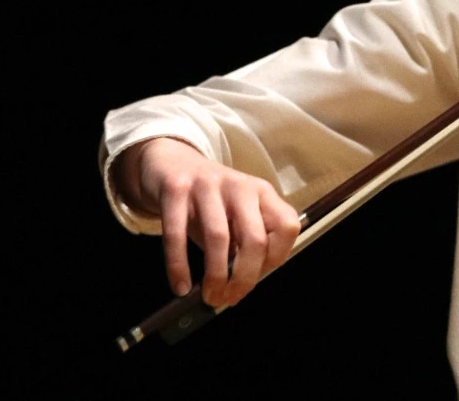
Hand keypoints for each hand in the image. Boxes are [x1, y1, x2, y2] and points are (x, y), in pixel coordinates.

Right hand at [114, 137, 299, 307]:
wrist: (171, 161)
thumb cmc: (210, 200)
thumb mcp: (237, 214)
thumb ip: (245, 242)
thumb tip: (242, 286)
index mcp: (263, 192)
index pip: (287, 227)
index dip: (276, 258)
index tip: (257, 277)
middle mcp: (240, 186)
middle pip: (255, 238)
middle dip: (245, 277)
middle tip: (231, 298)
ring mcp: (207, 185)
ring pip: (218, 237)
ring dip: (215, 275)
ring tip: (210, 296)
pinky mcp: (175, 189)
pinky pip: (177, 234)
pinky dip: (178, 265)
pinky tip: (181, 286)